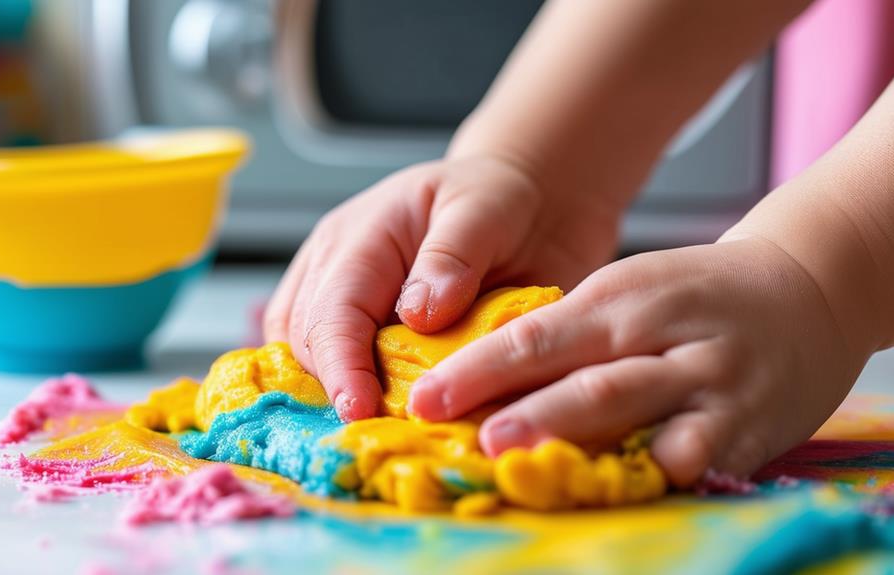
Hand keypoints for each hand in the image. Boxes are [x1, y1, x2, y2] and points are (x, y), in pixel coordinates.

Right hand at [263, 154, 623, 420]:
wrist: (521, 203)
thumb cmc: (499, 198)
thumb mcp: (487, 208)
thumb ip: (454, 255)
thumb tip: (419, 314)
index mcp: (361, 238)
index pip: (333, 311)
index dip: (342, 366)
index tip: (360, 411)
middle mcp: (335, 271)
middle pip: (310, 344)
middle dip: (340, 392)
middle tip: (389, 436)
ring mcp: (341, 301)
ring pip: (310, 363)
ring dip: (341, 399)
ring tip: (386, 432)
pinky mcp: (360, 331)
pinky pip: (338, 372)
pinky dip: (357, 399)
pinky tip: (388, 420)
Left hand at [408, 237, 871, 485]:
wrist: (804, 286)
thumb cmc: (694, 293)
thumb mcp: (627, 291)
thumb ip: (567, 334)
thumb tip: (486, 382)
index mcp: (621, 297)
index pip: (537, 336)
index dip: (479, 371)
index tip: (426, 400)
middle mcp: (664, 338)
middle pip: (588, 381)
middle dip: (529, 415)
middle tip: (477, 443)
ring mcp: (711, 384)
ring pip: (643, 420)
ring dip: (585, 449)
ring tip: (537, 472)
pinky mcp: (749, 427)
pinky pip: (698, 458)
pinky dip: (657, 475)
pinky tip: (618, 491)